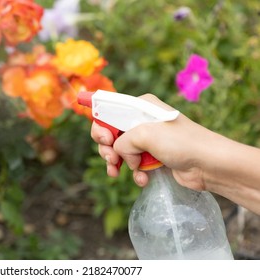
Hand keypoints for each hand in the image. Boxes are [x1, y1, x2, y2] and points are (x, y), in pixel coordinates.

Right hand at [91, 94, 210, 190]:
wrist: (208, 164)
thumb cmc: (180, 142)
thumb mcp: (145, 134)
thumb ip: (122, 141)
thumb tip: (119, 154)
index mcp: (140, 107)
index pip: (109, 111)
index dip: (101, 126)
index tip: (105, 140)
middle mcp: (142, 121)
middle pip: (110, 133)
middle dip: (107, 148)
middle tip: (112, 160)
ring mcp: (148, 140)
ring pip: (119, 151)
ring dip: (116, 163)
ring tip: (117, 172)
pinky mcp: (153, 158)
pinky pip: (133, 164)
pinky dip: (134, 172)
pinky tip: (142, 178)